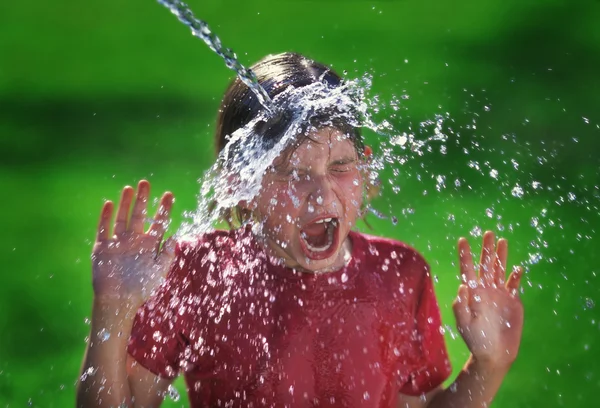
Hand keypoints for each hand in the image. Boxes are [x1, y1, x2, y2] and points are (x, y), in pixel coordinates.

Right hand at [92, 180, 174, 299]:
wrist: (118, 301)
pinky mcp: (103, 247)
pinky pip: (104, 229)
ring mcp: (118, 243)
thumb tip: (175, 236)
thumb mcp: (158, 271)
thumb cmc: (141, 289)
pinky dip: (106, 217)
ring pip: (122, 218)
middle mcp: (134, 241)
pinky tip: (110, 204)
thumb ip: (167, 254)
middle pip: (139, 215)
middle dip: (143, 199)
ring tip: (130, 188)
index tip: (169, 194)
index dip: (163, 209)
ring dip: (125, 204)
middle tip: (146, 183)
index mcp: (149, 245)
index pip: (158, 223)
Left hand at [452, 231, 523, 369]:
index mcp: (472, 292)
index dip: (465, 254)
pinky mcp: (512, 301)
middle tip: (488, 232)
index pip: (467, 269)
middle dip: (486, 249)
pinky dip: (515, 276)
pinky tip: (517, 268)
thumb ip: (461, 306)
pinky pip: (514, 285)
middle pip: (485, 265)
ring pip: (500, 270)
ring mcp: (499, 294)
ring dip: (500, 256)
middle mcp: (485, 289)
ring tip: (502, 240)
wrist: (493, 353)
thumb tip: (463, 285)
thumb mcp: (464, 324)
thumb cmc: (475, 340)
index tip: (462, 240)